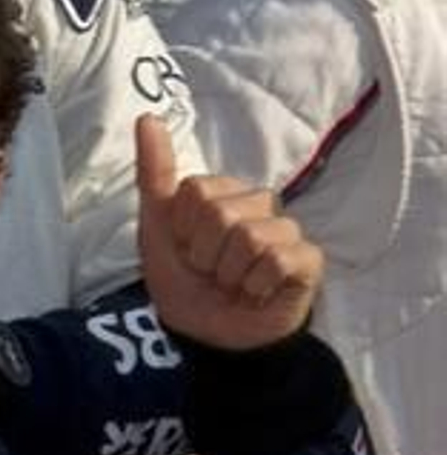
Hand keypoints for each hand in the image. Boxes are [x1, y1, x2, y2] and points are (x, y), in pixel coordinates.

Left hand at [136, 114, 322, 349]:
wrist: (208, 336)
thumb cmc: (184, 282)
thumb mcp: (155, 228)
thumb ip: (153, 173)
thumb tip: (147, 117)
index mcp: (224, 193)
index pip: (196, 191)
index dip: (181, 229)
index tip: (185, 249)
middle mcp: (259, 205)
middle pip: (220, 212)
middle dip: (203, 254)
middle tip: (209, 271)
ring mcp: (286, 231)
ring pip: (249, 236)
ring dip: (227, 273)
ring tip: (232, 284)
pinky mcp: (307, 260)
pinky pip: (277, 259)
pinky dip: (254, 286)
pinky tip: (256, 293)